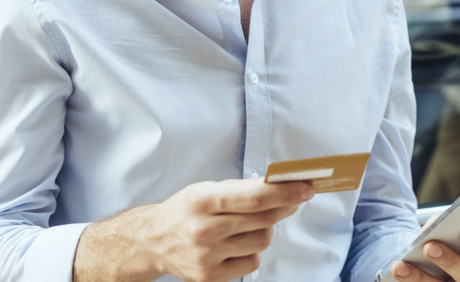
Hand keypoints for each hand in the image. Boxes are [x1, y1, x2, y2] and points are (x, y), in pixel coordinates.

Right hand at [73, 177, 313, 281]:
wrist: (152, 241)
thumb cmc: (186, 211)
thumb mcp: (206, 189)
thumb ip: (242, 189)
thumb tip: (283, 187)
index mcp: (201, 201)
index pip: (255, 198)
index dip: (286, 192)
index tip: (307, 187)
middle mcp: (204, 230)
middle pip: (263, 219)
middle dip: (286, 205)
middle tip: (297, 196)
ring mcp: (207, 257)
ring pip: (262, 240)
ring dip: (266, 228)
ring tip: (251, 222)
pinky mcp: (210, 277)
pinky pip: (252, 261)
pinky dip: (252, 250)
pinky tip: (237, 242)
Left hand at [388, 232, 459, 281]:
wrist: (425, 262)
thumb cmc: (442, 240)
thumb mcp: (445, 231)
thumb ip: (445, 225)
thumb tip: (437, 225)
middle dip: (449, 261)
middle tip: (430, 246)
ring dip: (419, 277)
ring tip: (400, 266)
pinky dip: (408, 281)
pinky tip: (394, 271)